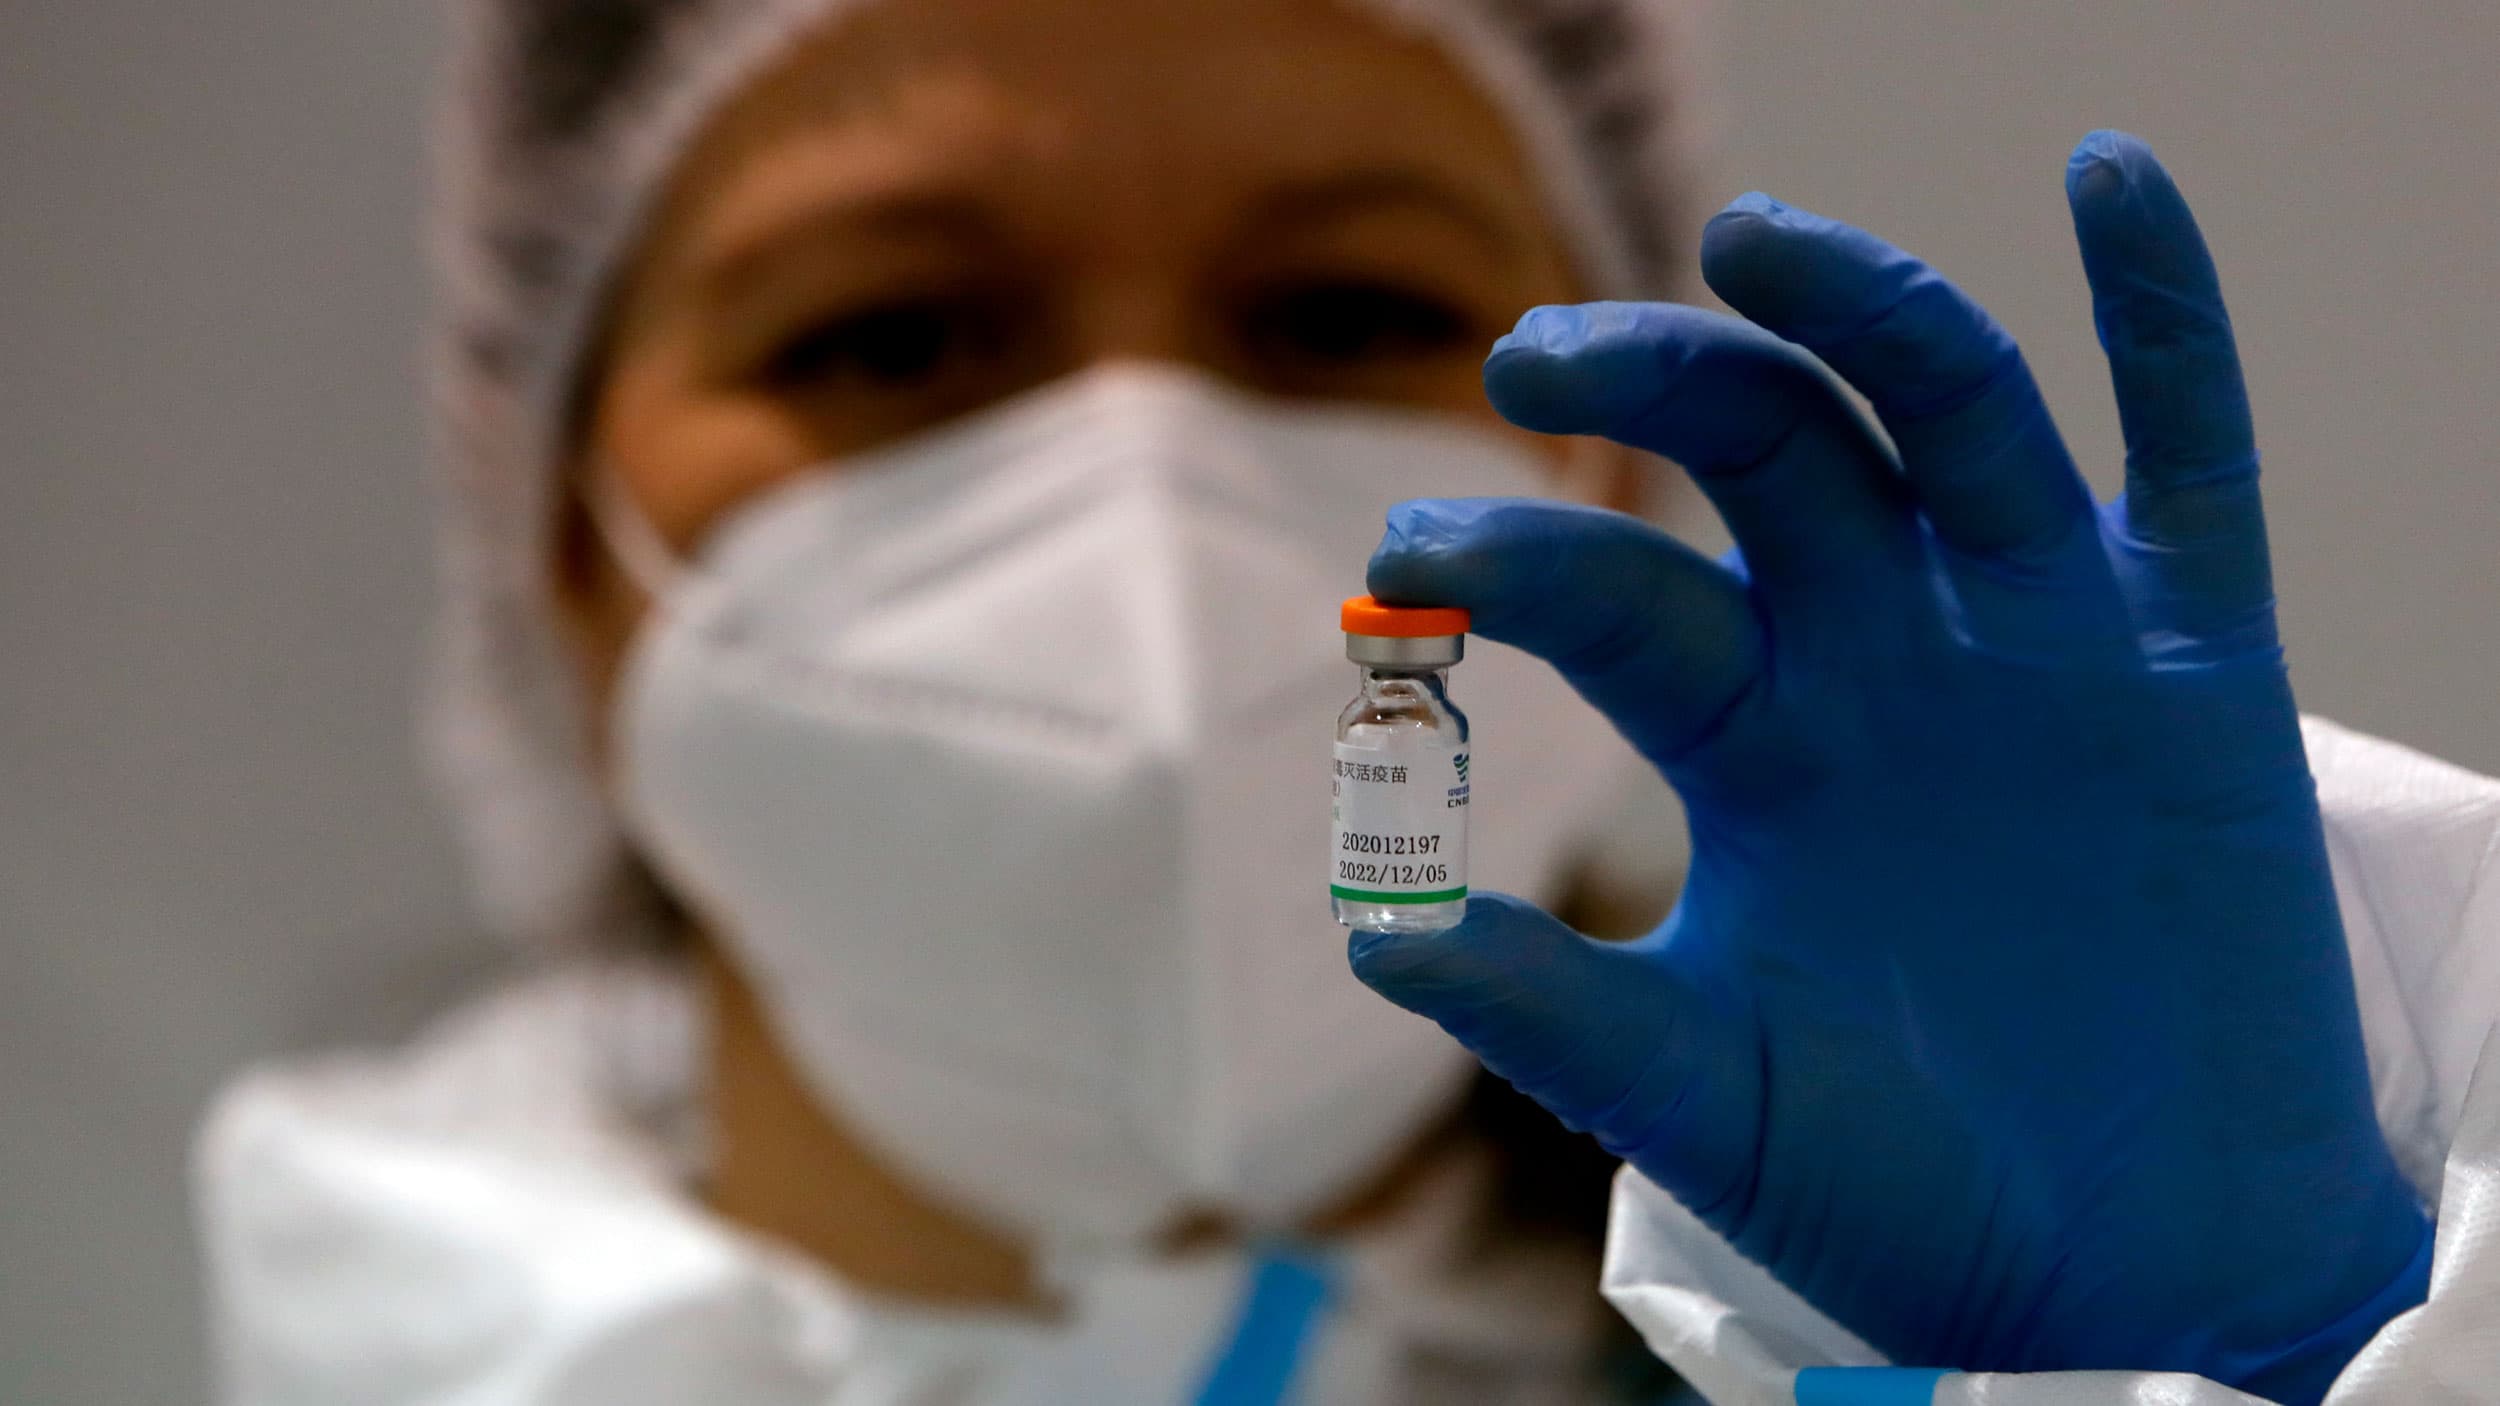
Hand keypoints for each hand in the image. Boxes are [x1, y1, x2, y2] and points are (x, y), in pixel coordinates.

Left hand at [1350, 132, 2430, 1401]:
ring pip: (1947, 413)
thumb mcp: (1704, 1099)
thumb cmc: (1902, 1192)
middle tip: (1536, 356)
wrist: (2128, 1275)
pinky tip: (2110, 179)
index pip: (1623, 597)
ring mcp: (2034, 639)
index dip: (1519, 558)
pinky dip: (2165, 312)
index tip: (1408, 559)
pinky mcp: (2191, 658)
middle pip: (1766, 445)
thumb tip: (1370, 934)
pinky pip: (2193, 452)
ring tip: (1754, 240)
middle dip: (1658, 378)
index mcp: (1752, 740)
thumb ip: (1554, 1012)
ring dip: (1860, 307)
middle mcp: (1880, 657)